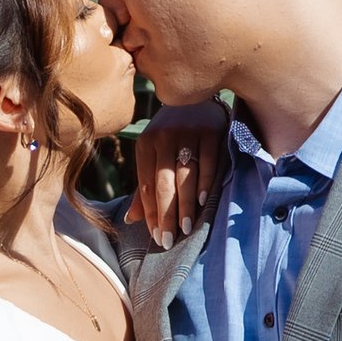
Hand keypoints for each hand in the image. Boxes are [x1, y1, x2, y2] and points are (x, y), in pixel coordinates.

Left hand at [133, 100, 228, 247]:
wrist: (196, 100)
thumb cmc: (173, 136)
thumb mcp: (154, 156)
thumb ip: (146, 188)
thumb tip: (131, 220)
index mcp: (145, 145)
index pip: (147, 186)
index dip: (151, 214)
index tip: (158, 238)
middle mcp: (163, 138)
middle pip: (164, 184)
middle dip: (166, 215)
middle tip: (170, 240)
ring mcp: (187, 133)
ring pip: (185, 177)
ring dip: (185, 205)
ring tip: (186, 227)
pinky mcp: (210, 131)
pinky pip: (208, 162)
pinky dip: (205, 183)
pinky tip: (202, 202)